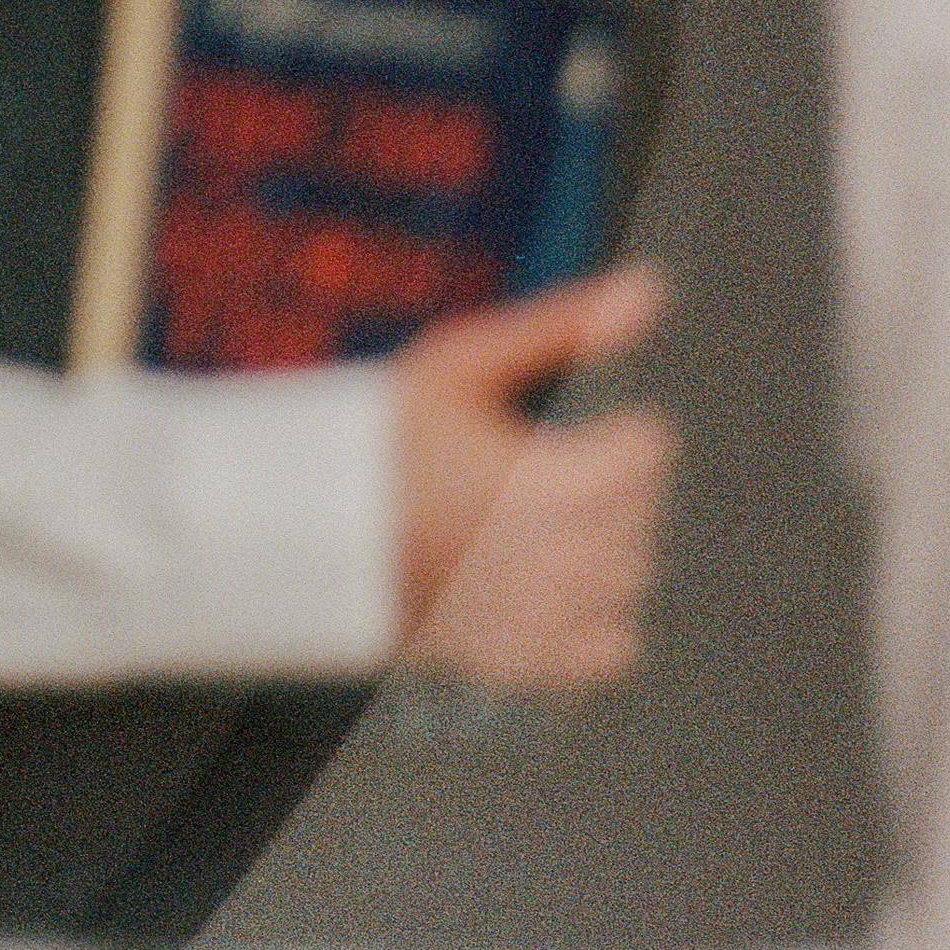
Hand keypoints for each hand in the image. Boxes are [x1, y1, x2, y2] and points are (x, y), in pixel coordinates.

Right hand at [394, 258, 673, 691]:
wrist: (301, 532)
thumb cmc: (376, 440)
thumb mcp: (462, 363)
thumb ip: (563, 327)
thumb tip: (649, 287)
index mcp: (552, 480)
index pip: (648, 452)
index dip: (614, 431)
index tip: (575, 430)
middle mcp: (561, 557)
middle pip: (643, 513)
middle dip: (609, 487)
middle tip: (542, 470)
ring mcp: (543, 618)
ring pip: (631, 577)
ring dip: (603, 547)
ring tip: (540, 525)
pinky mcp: (523, 662)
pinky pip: (612, 649)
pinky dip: (597, 622)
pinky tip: (552, 588)